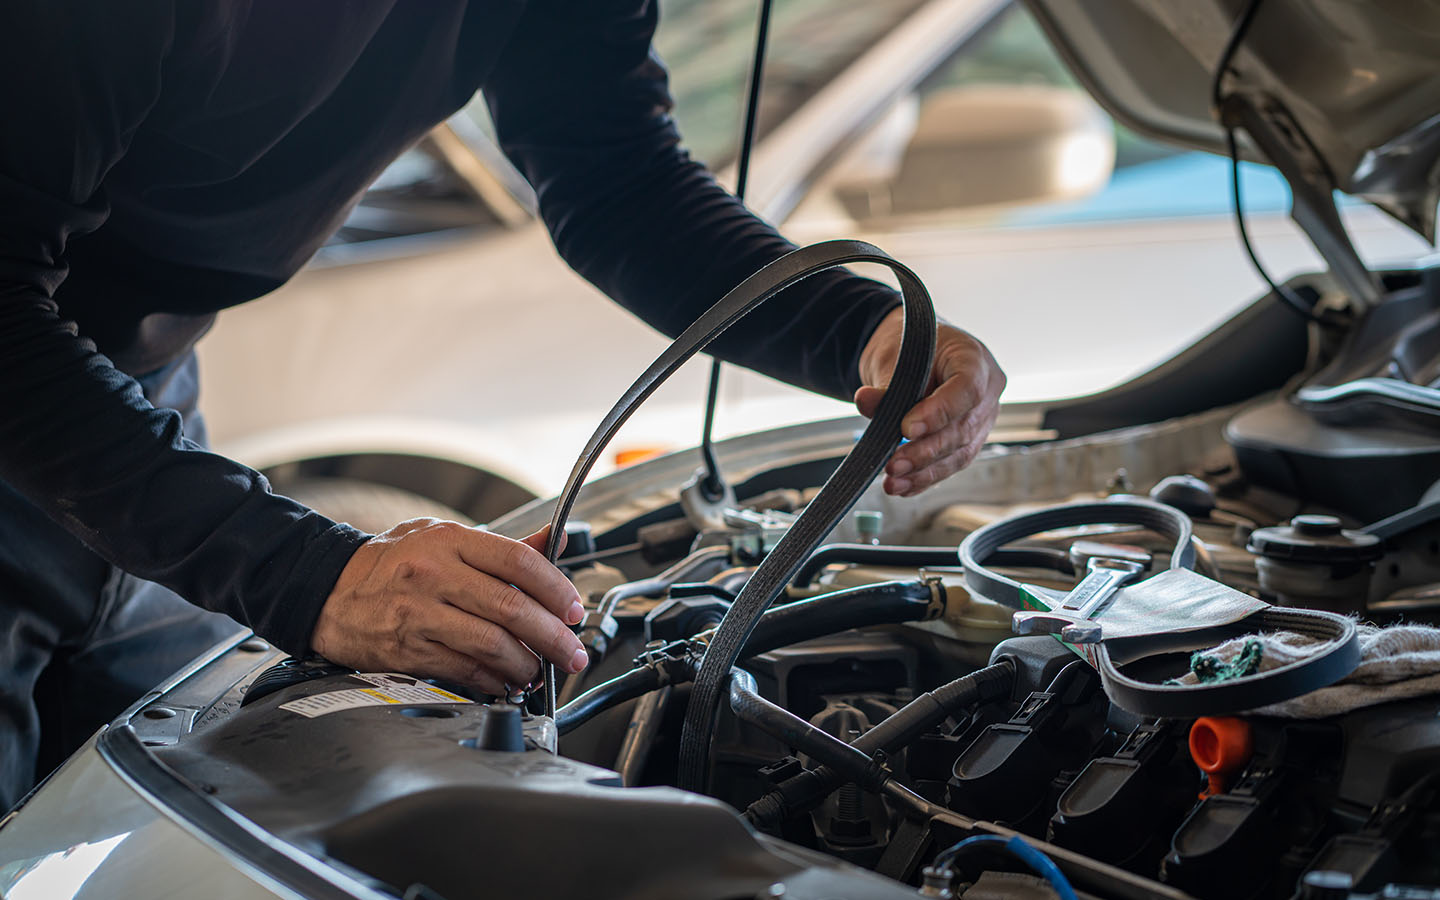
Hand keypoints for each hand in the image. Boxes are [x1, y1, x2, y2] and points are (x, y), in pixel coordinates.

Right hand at [311, 521, 587, 693]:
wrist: (326, 590)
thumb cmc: (390, 562)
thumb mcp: (442, 536)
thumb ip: (500, 545)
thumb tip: (553, 542)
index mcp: (449, 541)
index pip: (518, 562)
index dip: (555, 588)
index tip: (574, 609)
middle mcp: (435, 575)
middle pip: (511, 608)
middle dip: (553, 636)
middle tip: (572, 652)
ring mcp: (420, 615)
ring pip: (491, 644)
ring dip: (526, 663)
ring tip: (540, 670)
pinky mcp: (408, 650)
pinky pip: (464, 670)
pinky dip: (494, 680)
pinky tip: (507, 681)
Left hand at [855, 307, 1004, 496]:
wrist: (916, 354)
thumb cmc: (912, 348)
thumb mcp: (895, 357)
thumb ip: (885, 384)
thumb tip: (866, 401)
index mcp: (975, 359)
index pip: (966, 389)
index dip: (938, 413)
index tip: (907, 429)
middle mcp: (987, 391)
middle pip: (962, 428)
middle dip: (926, 451)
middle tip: (894, 464)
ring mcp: (982, 419)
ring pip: (959, 452)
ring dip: (924, 471)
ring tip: (894, 482)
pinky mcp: (970, 441)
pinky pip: (951, 463)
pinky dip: (925, 478)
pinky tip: (904, 487)